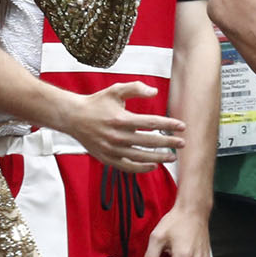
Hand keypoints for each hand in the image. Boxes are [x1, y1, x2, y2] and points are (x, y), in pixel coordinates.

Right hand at [61, 81, 183, 172]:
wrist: (73, 117)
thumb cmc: (97, 103)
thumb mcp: (116, 90)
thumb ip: (136, 88)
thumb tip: (154, 92)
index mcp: (121, 119)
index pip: (152, 123)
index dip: (169, 125)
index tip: (182, 126)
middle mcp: (117, 136)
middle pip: (150, 142)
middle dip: (169, 143)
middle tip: (182, 143)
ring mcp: (112, 149)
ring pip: (141, 157)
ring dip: (159, 158)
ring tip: (173, 157)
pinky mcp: (107, 158)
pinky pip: (128, 167)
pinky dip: (142, 168)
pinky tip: (153, 165)